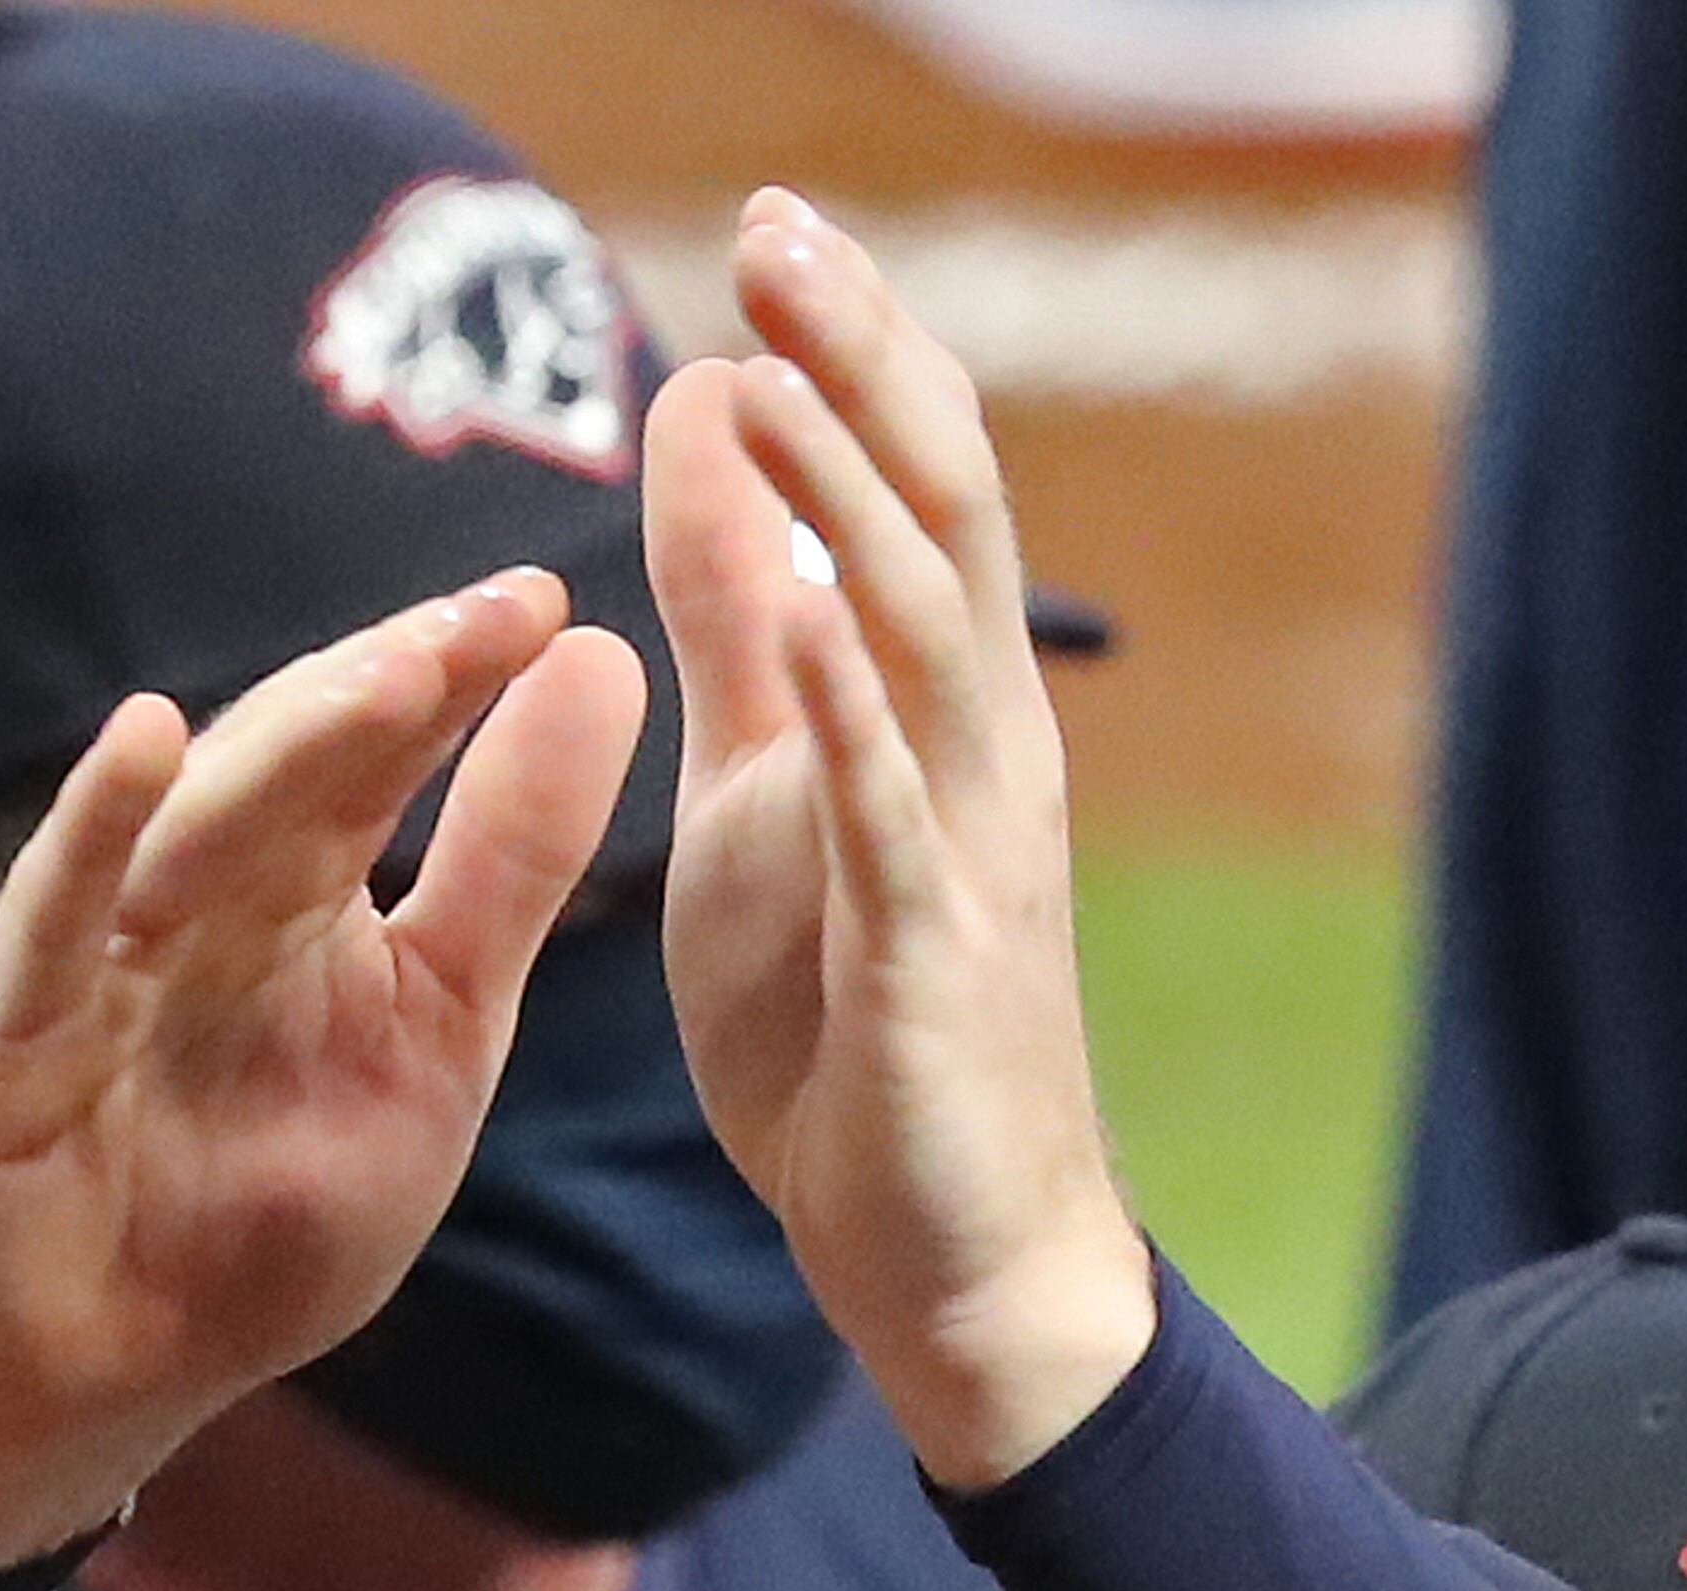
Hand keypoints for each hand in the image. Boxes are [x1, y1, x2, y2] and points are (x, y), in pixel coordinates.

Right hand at [0, 577, 645, 1571]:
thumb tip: (602, 663)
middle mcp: (203, 897)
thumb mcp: (437, 1048)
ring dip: (291, 744)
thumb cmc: (264, 1225)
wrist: (113, 1379)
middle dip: (393, 691)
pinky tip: (141, 743)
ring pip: (201, 823)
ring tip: (396, 676)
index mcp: (305, 897)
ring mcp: (105, 954)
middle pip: (299, 766)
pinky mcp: (17, 1029)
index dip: (458, 681)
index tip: (547, 606)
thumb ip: (506, 875)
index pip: (384, 759)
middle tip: (495, 622)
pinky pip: (58, 915)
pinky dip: (94, 830)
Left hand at [644, 198, 1155, 1495]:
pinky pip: (894, 819)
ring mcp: (967, 853)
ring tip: (776, 370)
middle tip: (778, 229)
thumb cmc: (851, 1038)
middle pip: (940, 513)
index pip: (909, 488)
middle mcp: (979, 751)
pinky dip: (854, 712)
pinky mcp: (930, 962)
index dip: (850, 353)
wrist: (951, 1264)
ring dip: (853, 500)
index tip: (769, 234)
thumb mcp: (760, 791)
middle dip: (862, 368)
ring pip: (928, 636)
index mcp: (935, 707)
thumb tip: (707, 424)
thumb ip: (737, 615)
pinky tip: (807, 616)